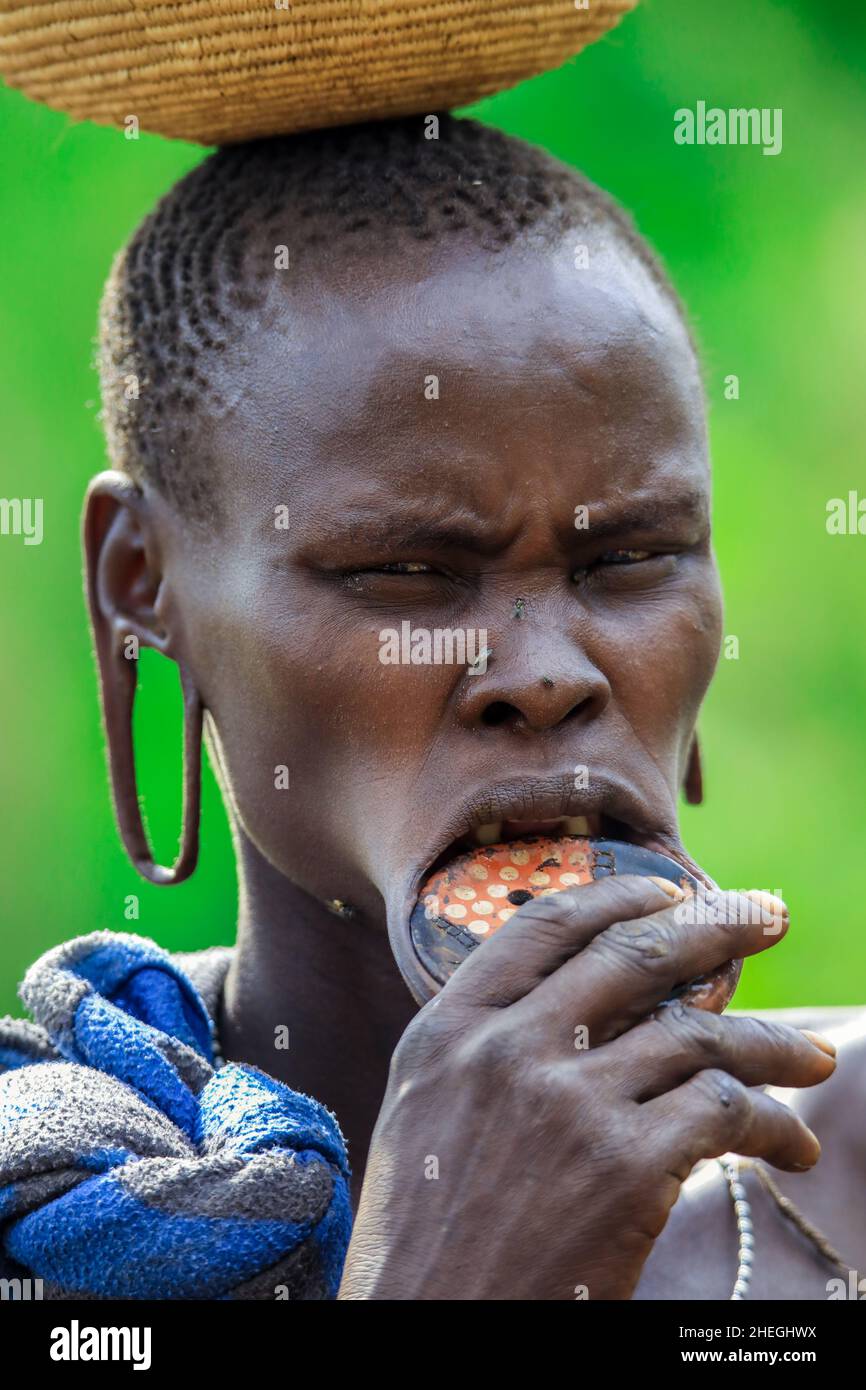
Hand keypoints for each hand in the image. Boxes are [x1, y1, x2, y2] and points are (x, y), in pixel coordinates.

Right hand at [338, 877, 834, 1299]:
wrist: (429, 1331)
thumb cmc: (424, 1237)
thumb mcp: (422, 1113)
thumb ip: (481, 1047)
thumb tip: (574, 1005)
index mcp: (446, 1028)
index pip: (544, 925)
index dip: (618, 895)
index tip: (670, 889)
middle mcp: (506, 1049)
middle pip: (632, 955)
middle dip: (716, 926)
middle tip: (768, 915)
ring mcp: (567, 1103)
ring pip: (698, 1035)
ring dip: (772, 1043)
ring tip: (813, 1058)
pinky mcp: (624, 1167)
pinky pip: (724, 1112)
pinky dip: (773, 1126)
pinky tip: (789, 1147)